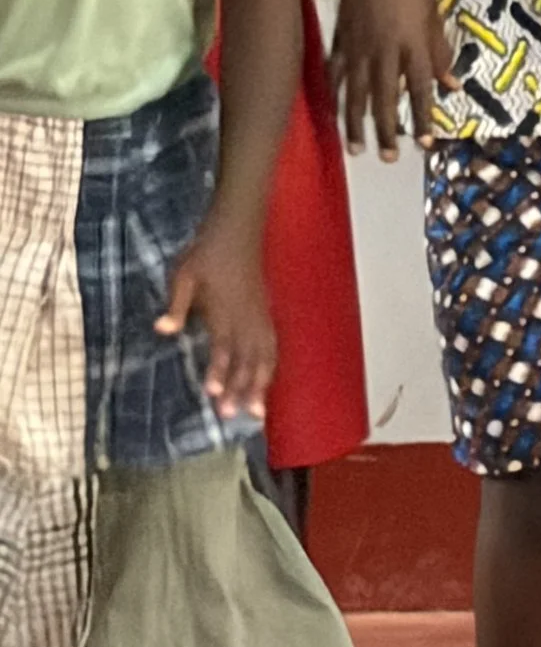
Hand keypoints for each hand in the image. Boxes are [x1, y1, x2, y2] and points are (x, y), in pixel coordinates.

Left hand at [159, 215, 274, 419]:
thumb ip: (177, 305)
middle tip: (232, 415)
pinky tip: (267, 382)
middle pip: (247, 359)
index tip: (212, 393)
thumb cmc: (206, 253)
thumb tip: (162, 330)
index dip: (219, 370)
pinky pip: (272, 346)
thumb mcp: (183, 275)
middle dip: (241, 389)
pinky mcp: (265, 314)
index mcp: (225, 310)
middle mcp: (246, 318)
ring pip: (264, 357)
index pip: (223, 346)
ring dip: (260, 385)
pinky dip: (271, 367)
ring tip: (257, 412)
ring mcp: (259, 317)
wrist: (237, 231)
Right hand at [329, 0, 451, 161]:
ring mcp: (358, 44)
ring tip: (356, 148)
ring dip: (356, 122)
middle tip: (387, 158)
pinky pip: (337, 70)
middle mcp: (384, 49)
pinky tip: (333, 108)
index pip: (420, 89)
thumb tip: (451, 84)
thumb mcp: (433, 11)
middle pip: (386, 98)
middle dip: (387, 130)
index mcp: (413, 44)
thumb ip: (440, 49)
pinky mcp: (340, 34)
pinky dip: (335, 92)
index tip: (425, 143)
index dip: (423, 117)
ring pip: (357, 91)